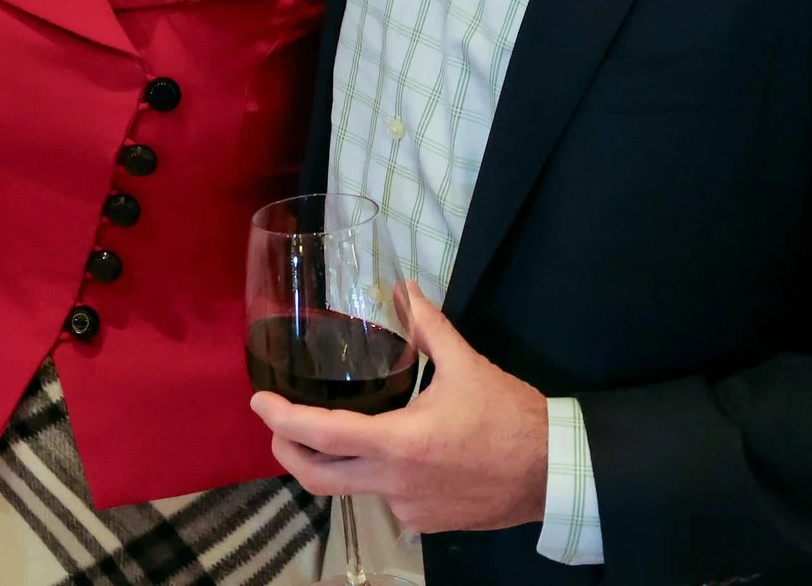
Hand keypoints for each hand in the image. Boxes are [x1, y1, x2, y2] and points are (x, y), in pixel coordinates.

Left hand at [249, 281, 550, 533]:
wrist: (552, 472)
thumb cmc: (509, 417)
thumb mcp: (465, 365)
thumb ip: (427, 326)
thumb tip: (402, 288)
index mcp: (399, 442)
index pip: (323, 435)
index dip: (284, 419)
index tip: (259, 402)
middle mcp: (395, 483)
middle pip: (319, 477)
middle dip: (289, 451)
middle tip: (277, 426)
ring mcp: (409, 509)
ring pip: (357, 488)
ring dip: (343, 461)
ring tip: (345, 430)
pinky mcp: (426, 523)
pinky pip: (390, 499)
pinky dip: (382, 476)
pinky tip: (400, 453)